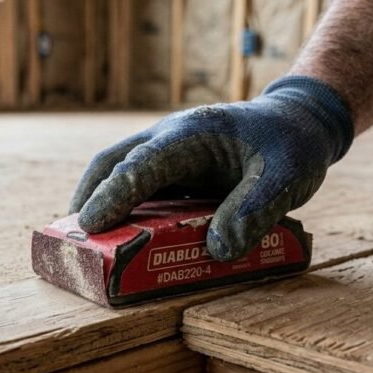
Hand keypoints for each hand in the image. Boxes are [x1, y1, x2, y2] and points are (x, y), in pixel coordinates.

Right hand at [68, 76, 353, 260]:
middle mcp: (171, 138)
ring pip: (119, 170)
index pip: (141, 165)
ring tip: (87, 242)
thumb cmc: (292, 145)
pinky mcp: (175, 167)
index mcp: (192, 135)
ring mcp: (169, 151)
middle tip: (72, 238)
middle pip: (113, 162)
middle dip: (90, 197)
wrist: (300, 122)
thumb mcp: (286, 177)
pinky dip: (124, 207)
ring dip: (101, 201)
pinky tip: (124, 237)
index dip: (114, 195)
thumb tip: (216, 250)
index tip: (89, 225)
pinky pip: (140, 184)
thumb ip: (253, 211)